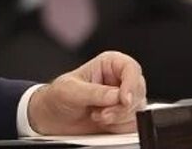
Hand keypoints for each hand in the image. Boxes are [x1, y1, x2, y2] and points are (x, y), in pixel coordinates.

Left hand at [27, 51, 146, 134]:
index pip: (131, 68)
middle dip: (121, 107)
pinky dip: (118, 128)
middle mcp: (119, 80)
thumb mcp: (70, 91)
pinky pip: (132, 125)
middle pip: (138, 91)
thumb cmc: (58, 97)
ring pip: (137, 110)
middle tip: (102, 113)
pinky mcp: (124, 117)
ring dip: (117, 118)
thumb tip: (115, 95)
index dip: (131, 84)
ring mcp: (123, 100)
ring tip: (96, 116)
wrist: (53, 118)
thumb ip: (94, 92)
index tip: (123, 99)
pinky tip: (102, 123)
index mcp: (108, 64)